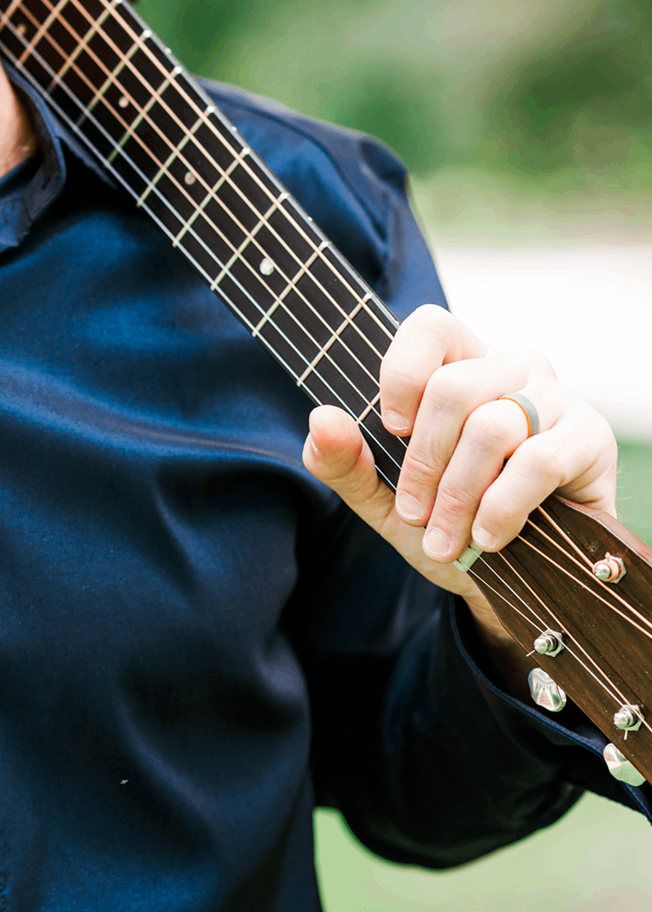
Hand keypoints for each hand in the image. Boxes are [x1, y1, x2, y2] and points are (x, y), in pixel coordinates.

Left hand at [302, 303, 618, 660]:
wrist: (514, 584)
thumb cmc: (447, 523)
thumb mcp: (385, 499)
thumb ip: (345, 460)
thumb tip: (322, 419)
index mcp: (460, 364)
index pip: (430, 326)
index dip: (402, 372)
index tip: (391, 428)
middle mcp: (510, 368)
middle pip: (453, 387)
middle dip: (423, 460)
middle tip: (414, 511)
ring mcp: (555, 398)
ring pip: (492, 426)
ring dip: (459, 493)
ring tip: (445, 537)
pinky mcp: (589, 438)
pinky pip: (537, 461)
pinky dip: (501, 507)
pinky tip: (487, 537)